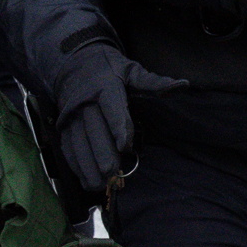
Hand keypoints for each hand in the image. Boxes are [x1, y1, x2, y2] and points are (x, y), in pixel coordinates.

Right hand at [51, 41, 182, 195]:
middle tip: (111, 172)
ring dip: (87, 164)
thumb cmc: (110, 70)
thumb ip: (153, 82)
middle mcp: (85, 101)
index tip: (125, 146)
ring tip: (99, 184)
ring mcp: (72, 114)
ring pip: (78, 141)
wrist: (74, 63)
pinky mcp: (64, 125)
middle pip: (94, 129)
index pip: (112, 106)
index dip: (118, 125)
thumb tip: (182, 85)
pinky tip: (86, 179)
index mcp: (105, 86)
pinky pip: (68, 146)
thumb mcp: (131, 71)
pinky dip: (76, 164)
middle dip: (102, 152)